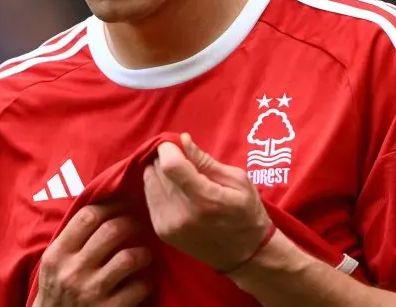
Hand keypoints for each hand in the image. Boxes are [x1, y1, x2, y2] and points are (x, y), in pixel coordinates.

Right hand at [33, 203, 151, 306]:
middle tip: (139, 225)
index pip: (88, 216)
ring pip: (128, 257)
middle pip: (112, 230)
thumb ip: (73, 238)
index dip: (112, 205)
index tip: (124, 204)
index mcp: (58, 253)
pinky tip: (143, 281)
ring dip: (143, 252)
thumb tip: (106, 205)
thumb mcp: (54, 262)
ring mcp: (91, 291)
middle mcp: (73, 270)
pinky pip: (138, 288)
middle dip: (132, 223)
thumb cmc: (57, 289)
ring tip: (145, 253)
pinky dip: (146, 282)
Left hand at [143, 133, 271, 272]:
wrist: (246, 254)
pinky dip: (157, 187)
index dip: (168, 148)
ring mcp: (169, 225)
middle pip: (157, 172)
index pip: (170, 166)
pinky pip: (149, 198)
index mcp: (205, 200)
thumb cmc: (247, 213)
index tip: (176, 144)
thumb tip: (182, 140)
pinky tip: (173, 189)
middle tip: (179, 157)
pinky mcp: (161, 232)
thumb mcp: (237, 181)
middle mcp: (182, 214)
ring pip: (148, 183)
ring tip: (177, 173)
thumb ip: (205, 161)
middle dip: (164, 158)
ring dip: (158, 172)